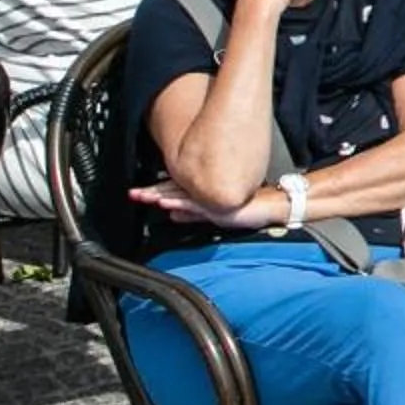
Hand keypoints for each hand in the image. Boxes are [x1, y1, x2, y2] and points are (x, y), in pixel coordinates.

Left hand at [130, 179, 279, 229]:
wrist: (271, 207)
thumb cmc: (247, 208)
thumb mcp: (213, 214)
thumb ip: (192, 213)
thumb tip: (172, 215)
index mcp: (203, 192)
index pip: (174, 189)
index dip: (155, 189)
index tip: (138, 192)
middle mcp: (204, 191)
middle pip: (172, 189)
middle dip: (151, 191)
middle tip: (133, 193)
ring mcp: (209, 197)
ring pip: (179, 194)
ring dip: (159, 195)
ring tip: (142, 196)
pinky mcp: (216, 204)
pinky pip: (193, 203)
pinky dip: (178, 202)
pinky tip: (166, 203)